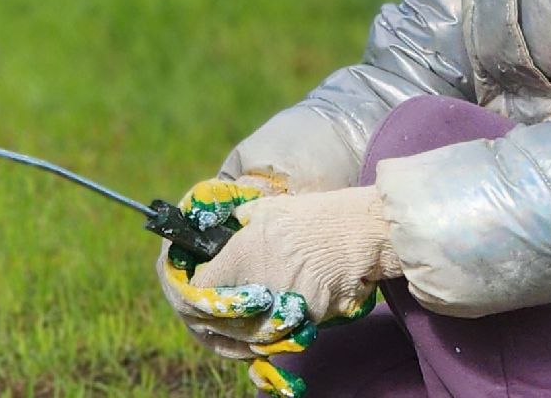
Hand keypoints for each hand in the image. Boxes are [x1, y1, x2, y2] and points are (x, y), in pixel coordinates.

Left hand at [156, 176, 390, 396]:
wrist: (359, 234)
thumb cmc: (313, 216)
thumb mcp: (265, 210)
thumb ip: (237, 226)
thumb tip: (219, 231)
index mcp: (240, 258)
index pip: (199, 288)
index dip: (190, 290)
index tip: (192, 286)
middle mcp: (255, 289)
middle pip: (216, 320)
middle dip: (207, 317)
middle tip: (206, 311)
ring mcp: (278, 310)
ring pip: (243, 337)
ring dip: (233, 335)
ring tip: (228, 326)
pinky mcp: (301, 324)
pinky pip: (273, 339)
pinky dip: (262, 339)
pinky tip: (259, 330)